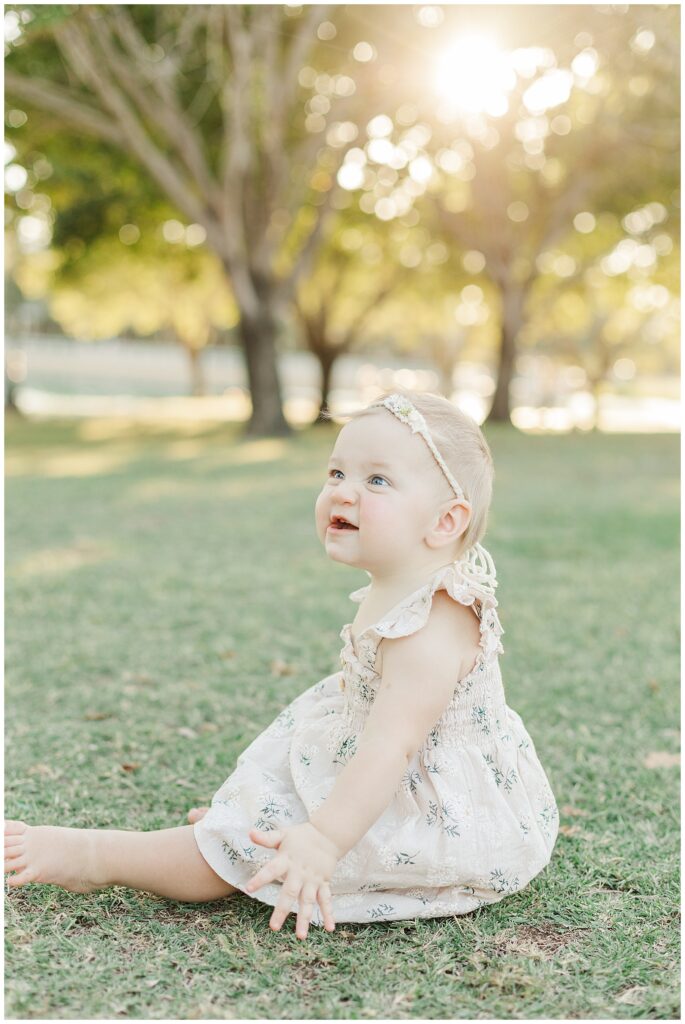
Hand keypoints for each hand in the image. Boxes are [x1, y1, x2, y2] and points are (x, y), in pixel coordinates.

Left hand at [245, 822, 338, 938]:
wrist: (327, 835)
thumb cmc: (300, 837)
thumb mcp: (283, 835)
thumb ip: (266, 838)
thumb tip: (250, 832)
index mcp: (287, 860)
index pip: (271, 870)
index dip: (260, 878)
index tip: (248, 889)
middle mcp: (300, 872)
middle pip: (290, 892)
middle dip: (282, 910)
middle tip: (274, 927)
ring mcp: (313, 879)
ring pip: (308, 901)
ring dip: (304, 919)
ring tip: (300, 936)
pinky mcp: (323, 883)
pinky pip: (326, 900)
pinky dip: (328, 913)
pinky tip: (329, 928)